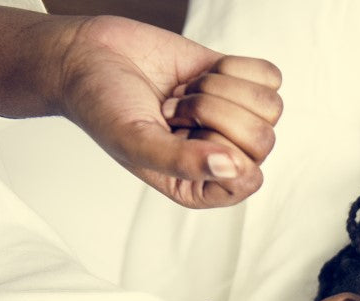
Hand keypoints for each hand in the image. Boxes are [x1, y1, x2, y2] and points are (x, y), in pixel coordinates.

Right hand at [55, 15, 281, 207]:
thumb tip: (234, 167)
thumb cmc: (104, 107)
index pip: (249, 179)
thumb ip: (183, 162)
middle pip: (263, 139)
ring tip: (183, 93)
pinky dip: (233, 67)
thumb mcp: (135, 142)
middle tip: (173, 108)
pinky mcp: (237, 82)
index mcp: (203, 186)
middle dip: (213, 112)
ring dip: (219, 89)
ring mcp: (234, 120)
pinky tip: (199, 74)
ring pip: (270, 107)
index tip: (179, 131)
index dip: (220, 148)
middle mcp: (225, 157)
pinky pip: (270, 77)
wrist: (89, 55)